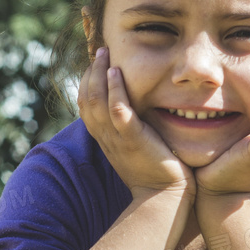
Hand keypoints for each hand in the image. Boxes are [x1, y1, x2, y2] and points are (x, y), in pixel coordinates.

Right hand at [78, 47, 193, 197]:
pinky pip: (118, 111)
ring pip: (97, 101)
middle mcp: (106, 138)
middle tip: (100, 51)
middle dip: (91, 72)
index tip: (96, 64)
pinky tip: (117, 73)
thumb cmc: (155, 173)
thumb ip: (132, 130)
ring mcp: (117, 139)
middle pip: (86, 99)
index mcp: (105, 139)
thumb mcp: (136, 148)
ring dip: (99, 74)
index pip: (86, 106)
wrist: (164, 198)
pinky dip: (115, 90)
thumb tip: (138, 111)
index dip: (87, 83)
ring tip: (105, 54)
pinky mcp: (133, 140)